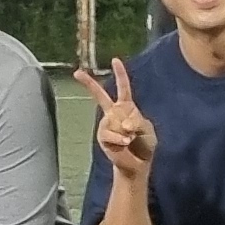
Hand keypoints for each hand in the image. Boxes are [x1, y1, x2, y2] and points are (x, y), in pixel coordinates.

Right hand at [73, 57, 155, 178]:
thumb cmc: (144, 145)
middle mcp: (113, 113)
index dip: (120, 73)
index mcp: (126, 107)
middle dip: (88, 83)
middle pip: (99, 95)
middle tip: (76, 72)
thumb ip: (138, 123)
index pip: (123, 87)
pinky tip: (125, 143)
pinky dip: (120, 138)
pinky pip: (111, 133)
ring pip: (115, 120)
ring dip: (127, 131)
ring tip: (131, 139)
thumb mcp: (148, 130)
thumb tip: (124, 125)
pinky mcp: (103, 136)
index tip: (115, 60)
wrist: (137, 164)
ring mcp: (106, 123)